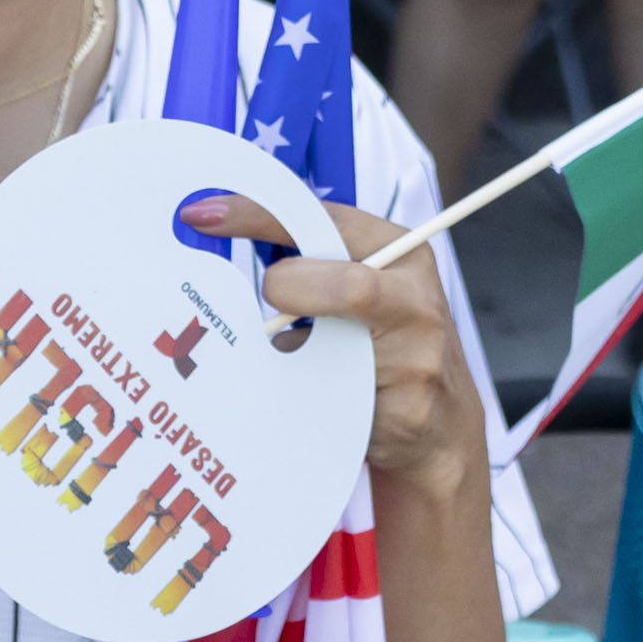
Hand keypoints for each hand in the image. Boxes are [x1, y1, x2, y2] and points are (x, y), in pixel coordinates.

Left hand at [177, 193, 487, 484]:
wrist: (439, 427)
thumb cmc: (383, 345)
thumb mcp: (362, 290)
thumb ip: (315, 265)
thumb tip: (220, 249)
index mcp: (401, 253)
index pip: (327, 220)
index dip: (260, 215)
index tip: (202, 216)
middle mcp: (417, 298)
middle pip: (347, 284)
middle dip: (289, 289)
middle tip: (269, 301)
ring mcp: (418, 355)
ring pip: (337, 344)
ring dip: (296, 349)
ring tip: (290, 352)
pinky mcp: (406, 407)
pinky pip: (333, 393)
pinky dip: (303, 390)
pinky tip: (301, 393)